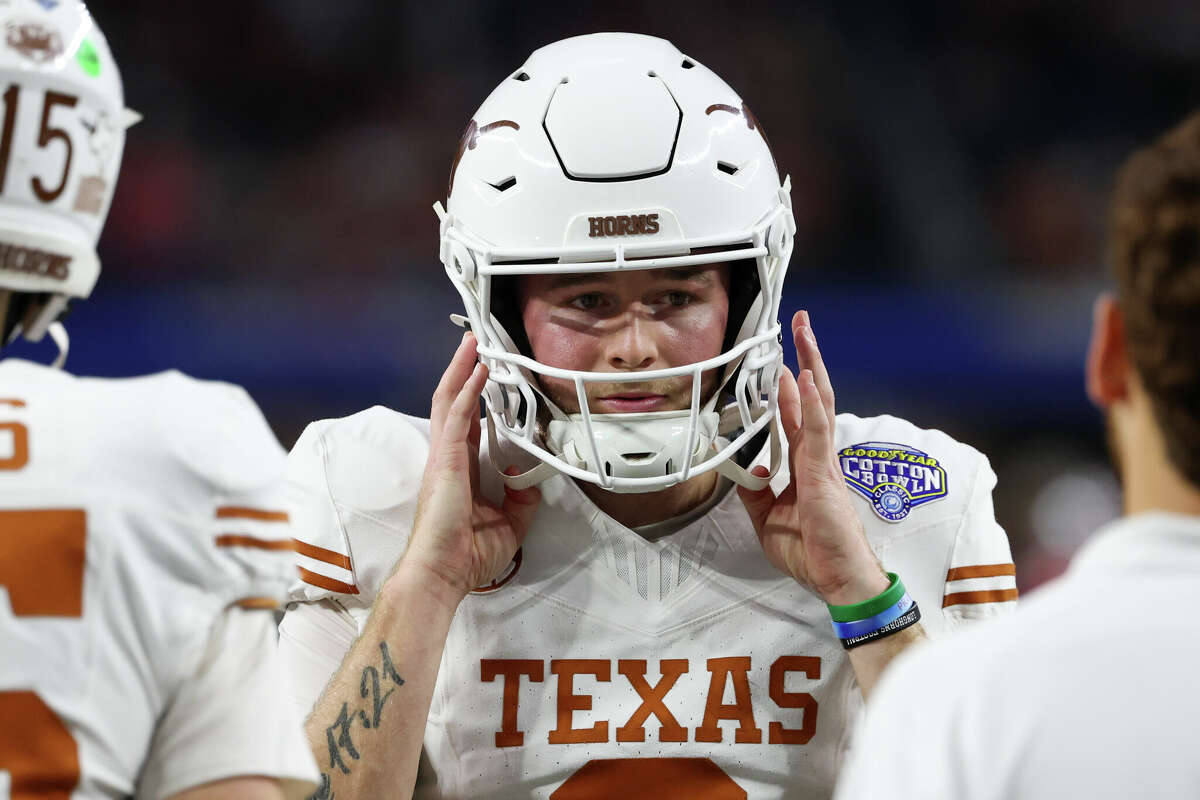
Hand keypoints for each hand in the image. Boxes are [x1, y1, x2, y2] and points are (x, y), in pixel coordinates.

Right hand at [398, 332, 540, 608]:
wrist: (442, 574)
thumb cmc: (465, 556)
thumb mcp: (509, 525)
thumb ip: (522, 500)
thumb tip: (530, 478)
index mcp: (461, 471)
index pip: (468, 424)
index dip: (476, 397)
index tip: (486, 375)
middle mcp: (448, 458)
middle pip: (453, 403)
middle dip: (463, 371)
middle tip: (474, 344)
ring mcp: (443, 457)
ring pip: (450, 400)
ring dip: (462, 369)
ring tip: (472, 343)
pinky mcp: (444, 460)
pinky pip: (457, 416)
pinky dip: (467, 390)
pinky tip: (478, 370)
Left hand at [737, 310, 888, 604]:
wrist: (838, 580)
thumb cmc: (814, 552)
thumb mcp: (767, 520)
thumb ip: (756, 492)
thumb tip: (746, 469)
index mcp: (805, 465)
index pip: (794, 415)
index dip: (785, 387)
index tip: (777, 360)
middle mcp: (817, 456)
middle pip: (811, 396)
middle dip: (804, 358)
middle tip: (799, 324)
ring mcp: (823, 462)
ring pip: (818, 403)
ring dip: (810, 365)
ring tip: (804, 333)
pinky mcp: (825, 474)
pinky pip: (818, 431)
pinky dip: (810, 403)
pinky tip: (804, 377)